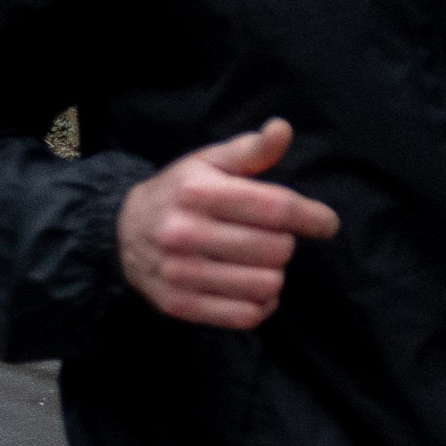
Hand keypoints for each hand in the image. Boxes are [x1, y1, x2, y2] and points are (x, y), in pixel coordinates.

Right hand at [117, 117, 339, 328]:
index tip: (325, 223)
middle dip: (284, 244)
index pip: (275, 208)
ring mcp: (179, 272)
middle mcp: (183, 232)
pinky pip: (244, 316)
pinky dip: (260, 305)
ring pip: (265, 285)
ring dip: (273, 276)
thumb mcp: (208, 162)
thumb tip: (282, 129)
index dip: (312, 217)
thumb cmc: (177, 193)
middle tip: (271, 240)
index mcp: (196, 192)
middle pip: (275, 249)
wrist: (120, 232)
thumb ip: (250, 150)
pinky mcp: (178, 303)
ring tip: (259, 264)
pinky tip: (253, 290)